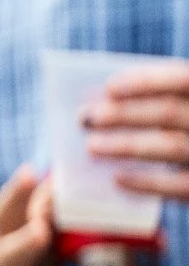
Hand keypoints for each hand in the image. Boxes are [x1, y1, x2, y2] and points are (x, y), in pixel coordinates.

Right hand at [0, 164, 66, 265]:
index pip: (12, 204)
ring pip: (6, 259)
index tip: (45, 167)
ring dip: (23, 244)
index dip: (23, 186)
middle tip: (36, 178)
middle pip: (3, 220)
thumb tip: (99, 212)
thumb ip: (51, 238)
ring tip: (42, 232)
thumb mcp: (25, 262)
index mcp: (4, 238)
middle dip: (18, 198)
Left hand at [84, 60, 188, 197]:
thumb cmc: (178, 126)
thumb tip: (97, 102)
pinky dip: (146, 182)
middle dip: (124, 114)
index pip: (181, 80)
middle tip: (86, 119)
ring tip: (91, 146)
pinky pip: (177, 185)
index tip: (109, 88)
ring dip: (126, 145)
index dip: (146, 81)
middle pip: (168, 113)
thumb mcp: (175, 109)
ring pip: (169, 146)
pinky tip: (116, 178)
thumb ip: (149, 102)